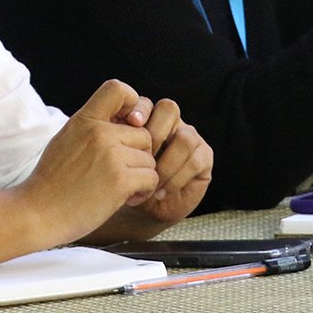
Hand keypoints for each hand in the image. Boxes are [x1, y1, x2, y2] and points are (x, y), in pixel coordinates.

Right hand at [20, 80, 159, 242]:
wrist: (38, 214)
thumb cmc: (52, 183)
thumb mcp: (66, 140)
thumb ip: (92, 127)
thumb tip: (122, 118)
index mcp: (84, 121)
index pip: (118, 89)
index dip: (133, 104)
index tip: (129, 125)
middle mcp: (99, 133)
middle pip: (144, 134)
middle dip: (138, 156)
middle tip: (122, 173)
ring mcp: (111, 156)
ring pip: (150, 159)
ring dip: (141, 176)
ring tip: (120, 188)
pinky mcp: (119, 181)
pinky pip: (151, 178)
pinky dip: (144, 191)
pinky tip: (127, 198)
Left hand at [119, 98, 211, 223]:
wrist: (145, 210)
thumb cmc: (129, 182)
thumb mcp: (118, 160)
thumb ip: (115, 140)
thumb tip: (108, 126)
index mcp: (149, 118)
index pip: (147, 103)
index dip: (140, 110)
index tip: (130, 123)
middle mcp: (172, 123)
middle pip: (169, 109)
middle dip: (154, 134)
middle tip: (142, 158)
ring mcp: (191, 138)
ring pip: (184, 137)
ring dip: (165, 164)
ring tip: (151, 183)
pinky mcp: (204, 157)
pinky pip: (195, 161)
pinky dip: (175, 179)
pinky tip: (160, 192)